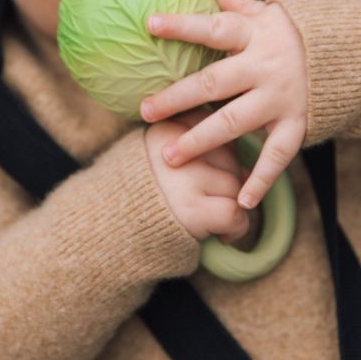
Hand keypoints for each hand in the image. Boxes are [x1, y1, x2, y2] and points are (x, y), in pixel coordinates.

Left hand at [141, 0, 306, 209]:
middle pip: (214, 82)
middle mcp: (266, 67)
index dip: (182, 25)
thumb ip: (240, 4)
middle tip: (144, 111)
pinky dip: (262, 179)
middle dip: (177, 97)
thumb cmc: (295, 34)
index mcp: (255, 35)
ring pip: (236, 122)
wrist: (351, 56)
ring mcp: (282, 98)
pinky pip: (278, 155)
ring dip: (202, 140)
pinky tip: (241, 200)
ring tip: (170, 156)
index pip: (213, 29)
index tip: (149, 24)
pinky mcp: (298, 124)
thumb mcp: (270, 14)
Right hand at [145, 110, 249, 243]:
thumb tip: (245, 164)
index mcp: (168, 125)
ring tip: (211, 215)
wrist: (115, 229)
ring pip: (235, 184)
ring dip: (232, 204)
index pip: (217, 126)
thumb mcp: (166, 152)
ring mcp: (183, 177)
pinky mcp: (190, 209)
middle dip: (226, 178)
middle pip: (230, 155)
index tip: (203, 168)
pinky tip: (222, 234)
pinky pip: (235, 212)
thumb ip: (202, 143)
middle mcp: (174, 146)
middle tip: (207, 197)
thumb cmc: (152, 190)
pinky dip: (236, 228)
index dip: (218, 152)